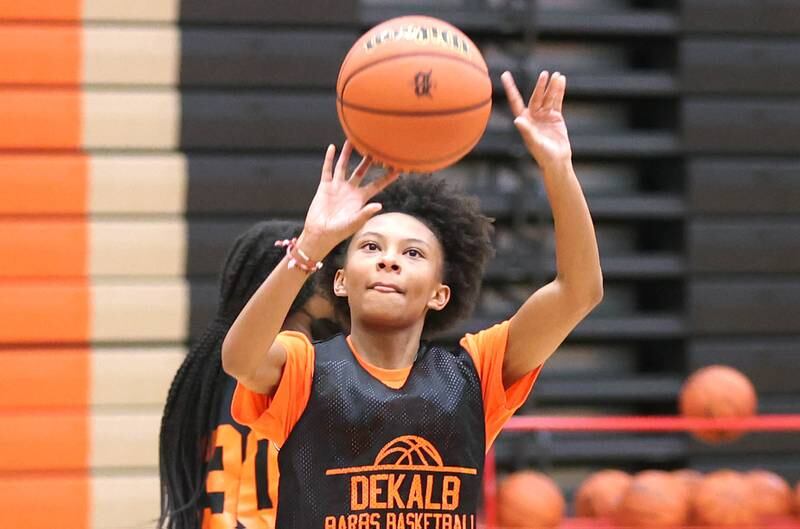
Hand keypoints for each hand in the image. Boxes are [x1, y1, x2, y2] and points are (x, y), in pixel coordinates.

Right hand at [300, 141, 399, 257]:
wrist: (320, 233)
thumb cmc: (339, 232)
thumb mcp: (354, 223)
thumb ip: (366, 213)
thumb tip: (379, 205)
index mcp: (360, 198)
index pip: (377, 184)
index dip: (387, 177)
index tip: (398, 168)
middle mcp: (350, 190)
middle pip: (361, 171)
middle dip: (368, 160)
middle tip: (376, 146)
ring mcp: (338, 187)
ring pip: (344, 166)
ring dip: (347, 154)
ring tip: (352, 140)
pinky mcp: (325, 186)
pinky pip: (328, 170)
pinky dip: (329, 159)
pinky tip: (332, 148)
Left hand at [501, 70, 571, 168]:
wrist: (557, 160)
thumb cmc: (543, 154)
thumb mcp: (534, 142)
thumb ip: (527, 131)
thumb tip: (517, 120)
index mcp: (524, 120)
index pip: (516, 101)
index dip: (510, 88)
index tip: (505, 74)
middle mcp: (533, 116)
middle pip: (536, 97)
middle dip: (540, 86)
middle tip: (545, 74)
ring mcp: (544, 116)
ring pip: (548, 98)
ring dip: (552, 87)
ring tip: (556, 75)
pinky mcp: (555, 117)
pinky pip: (557, 101)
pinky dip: (559, 91)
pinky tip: (561, 80)